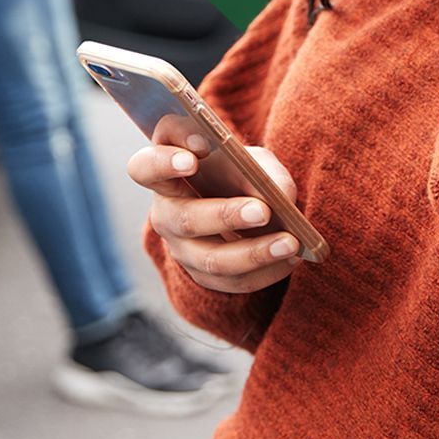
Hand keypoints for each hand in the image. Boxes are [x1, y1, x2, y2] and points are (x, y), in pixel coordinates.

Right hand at [128, 130, 302, 294]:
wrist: (237, 203)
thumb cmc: (236, 170)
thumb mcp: (246, 156)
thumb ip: (258, 166)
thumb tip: (278, 193)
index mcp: (164, 174)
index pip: (146, 167)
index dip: (164, 163)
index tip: (193, 160)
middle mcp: (166, 215)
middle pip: (185, 220)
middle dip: (226, 216)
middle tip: (263, 210)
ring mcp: (182, 251)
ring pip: (212, 260)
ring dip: (255, 253)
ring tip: (290, 242)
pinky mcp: (204, 277)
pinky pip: (234, 282)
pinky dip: (267, 271)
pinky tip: (292, 258)